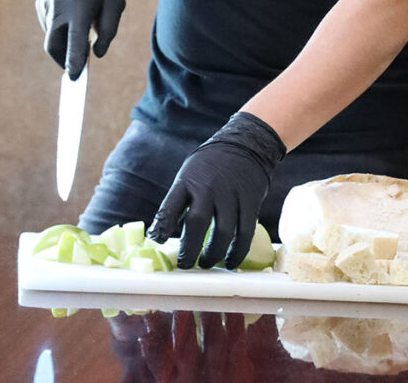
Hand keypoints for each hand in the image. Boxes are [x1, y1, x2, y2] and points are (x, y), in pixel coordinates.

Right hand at [35, 0, 124, 78]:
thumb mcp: (116, 4)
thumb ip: (108, 31)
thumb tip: (95, 55)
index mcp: (80, 5)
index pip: (74, 40)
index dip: (73, 61)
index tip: (73, 78)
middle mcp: (58, 5)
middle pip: (54, 45)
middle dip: (63, 60)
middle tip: (76, 68)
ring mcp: (46, 4)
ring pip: (51, 36)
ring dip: (64, 42)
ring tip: (81, 31)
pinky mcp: (41, 4)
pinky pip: (49, 26)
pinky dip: (60, 30)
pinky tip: (72, 17)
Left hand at [148, 112, 285, 269]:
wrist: (246, 143)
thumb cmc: (211, 165)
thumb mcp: (189, 173)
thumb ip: (179, 200)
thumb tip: (160, 234)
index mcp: (188, 180)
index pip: (170, 206)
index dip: (162, 226)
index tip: (157, 242)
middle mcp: (209, 187)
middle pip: (197, 223)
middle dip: (189, 249)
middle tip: (185, 264)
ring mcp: (231, 194)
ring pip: (223, 232)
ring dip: (213, 254)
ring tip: (205, 263)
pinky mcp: (250, 201)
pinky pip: (244, 232)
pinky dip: (237, 252)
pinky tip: (230, 262)